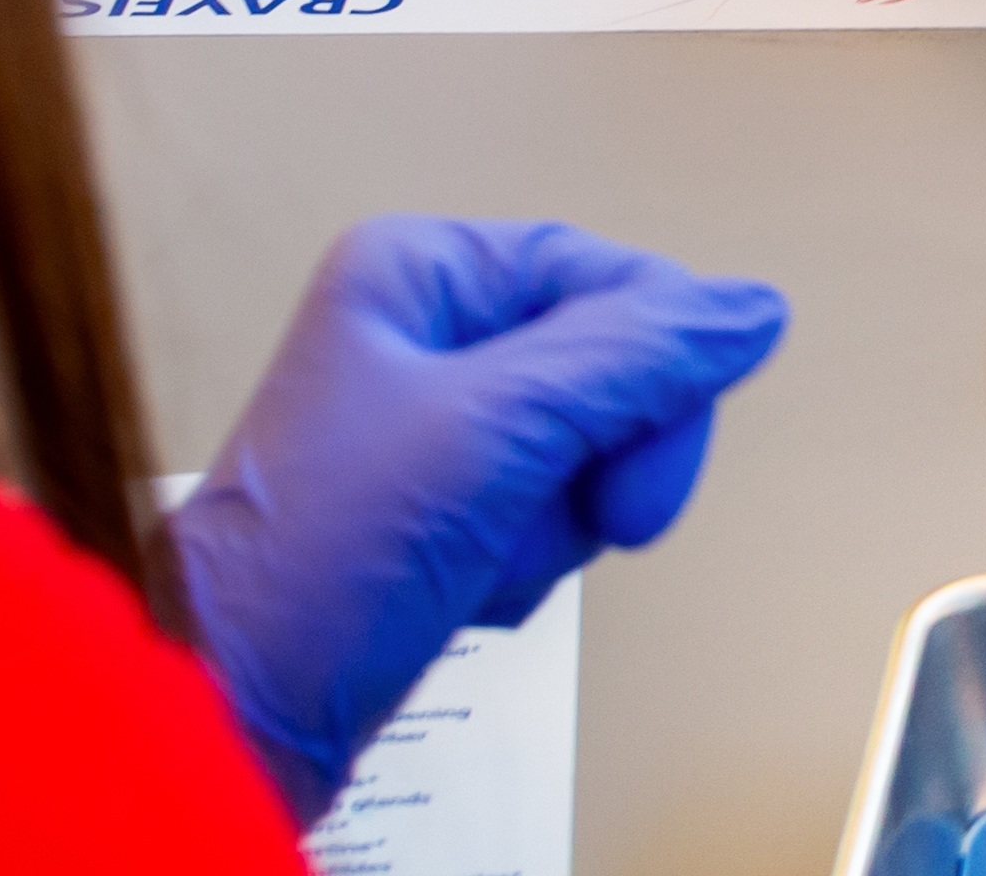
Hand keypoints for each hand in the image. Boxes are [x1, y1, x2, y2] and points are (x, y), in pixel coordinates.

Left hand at [168, 218, 789, 821]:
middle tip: (590, 509)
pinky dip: (532, 562)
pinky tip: (472, 586)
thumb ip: (636, 358)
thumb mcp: (495, 430)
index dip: (655, 364)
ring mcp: (437, 428)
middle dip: (603, 457)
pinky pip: (551, 513)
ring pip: (591, 449)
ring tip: (488, 554)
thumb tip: (749, 311)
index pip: (610, 278)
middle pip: (612, 366)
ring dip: (561, 522)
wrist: (236, 711)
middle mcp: (428, 336)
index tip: (653, 445)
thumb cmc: (312, 564)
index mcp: (421, 273)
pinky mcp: (443, 510)